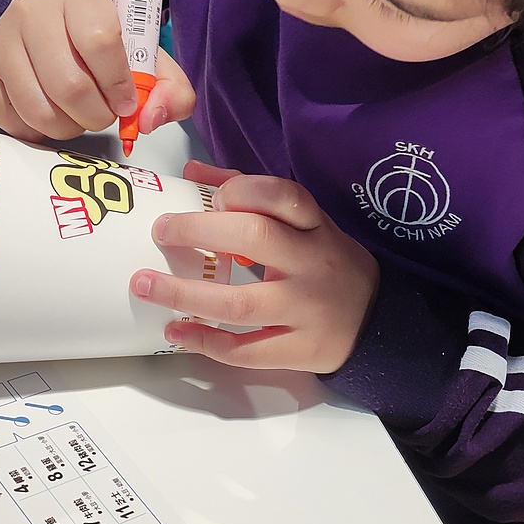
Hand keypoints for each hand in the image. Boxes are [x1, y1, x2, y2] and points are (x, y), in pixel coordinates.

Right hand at [0, 0, 195, 141]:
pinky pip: (12, 121)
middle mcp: (32, 13)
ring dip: (68, 128)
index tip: (126, 101)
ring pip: (38, 109)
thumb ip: (168, 86)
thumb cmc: (96, 43)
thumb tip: (150, 120)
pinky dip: (38, 133)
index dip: (119, 83)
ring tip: (78, 118)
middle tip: (103, 115)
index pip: (101, 42)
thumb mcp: (141, 54)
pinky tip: (51, 116)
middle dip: (95, 115)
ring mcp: (1, 42)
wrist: (39, 25)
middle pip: (69, 85)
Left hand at [132, 161, 380, 374]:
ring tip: (145, 285)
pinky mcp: (300, 350)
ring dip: (186, 296)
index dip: (241, 192)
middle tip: (160, 232)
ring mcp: (306, 310)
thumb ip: (251, 196)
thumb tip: (192, 173)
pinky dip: (206, 342)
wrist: (378, 322)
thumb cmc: (327, 265)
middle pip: (256, 239)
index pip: (283, 195)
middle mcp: (313, 265)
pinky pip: (247, 351)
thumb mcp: (304, 225)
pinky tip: (175, 333)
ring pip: (242, 304)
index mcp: (314, 228)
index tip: (212, 199)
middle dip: (199, 232)